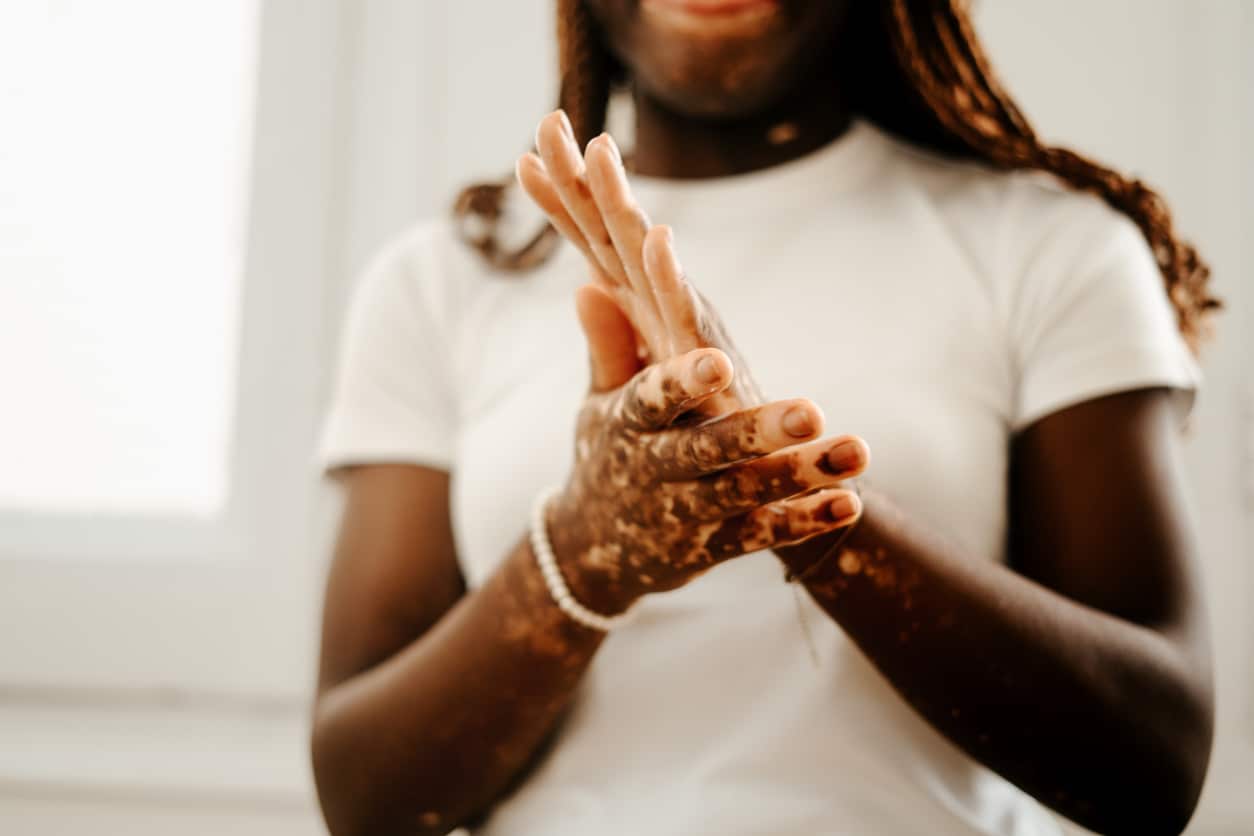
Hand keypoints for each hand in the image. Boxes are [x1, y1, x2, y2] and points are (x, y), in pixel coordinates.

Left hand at [517, 110, 758, 412]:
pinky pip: (685, 315)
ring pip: (645, 256)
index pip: (590, 246)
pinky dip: (670, 276)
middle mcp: (661, 305)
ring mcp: (684, 326)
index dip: (559, 203)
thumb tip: (581, 284)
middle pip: (611, 232)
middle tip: (548, 120)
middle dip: (579, 177)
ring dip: (620, 202)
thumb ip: (605, 336)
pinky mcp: (707, 362)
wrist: (747, 477)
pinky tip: (655, 237)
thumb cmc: (690, 431)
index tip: (523, 159)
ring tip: (597, 150)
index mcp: (638, 309)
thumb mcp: (626, 384)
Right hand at [550, 285, 866, 613]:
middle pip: (707, 450)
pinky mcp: (713, 545)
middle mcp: (655, 469)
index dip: (684, 382)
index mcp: (627, 425)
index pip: (652, 400)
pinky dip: (805, 521)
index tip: (720, 360)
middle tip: (812, 411)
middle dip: (759, 433)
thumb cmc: (607, 454)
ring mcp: (686, 512)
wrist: (591, 553)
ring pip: (744, 492)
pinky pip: (763, 534)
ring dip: (799, 473)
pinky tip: (849, 501)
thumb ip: (607, 344)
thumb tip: (589, 282)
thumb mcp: (597, 402)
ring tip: (857, 451)